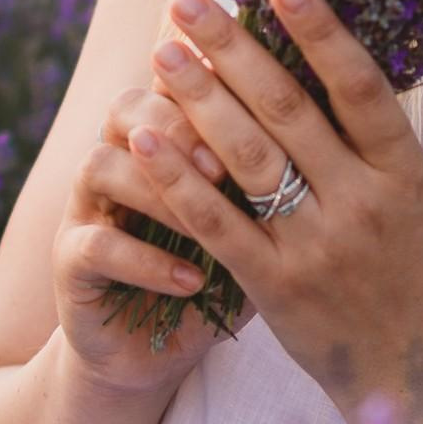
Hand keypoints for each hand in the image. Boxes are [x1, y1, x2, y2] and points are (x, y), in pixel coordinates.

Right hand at [53, 83, 257, 396]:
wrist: (153, 346)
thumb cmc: (224, 268)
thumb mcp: (262, 216)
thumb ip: (287, 169)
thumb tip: (351, 123)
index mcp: (163, 135)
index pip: (175, 79)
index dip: (208, 77)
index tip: (259, 97)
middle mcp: (118, 158)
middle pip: (129, 107)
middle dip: (180, 123)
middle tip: (230, 158)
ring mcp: (87, 207)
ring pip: (102, 165)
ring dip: (161, 189)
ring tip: (213, 216)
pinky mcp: (71, 262)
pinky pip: (96, 245)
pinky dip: (146, 260)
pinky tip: (191, 278)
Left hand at [136, 0, 422, 405]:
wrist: (414, 374)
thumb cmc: (409, 271)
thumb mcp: (412, 198)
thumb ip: (374, 136)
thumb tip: (332, 48)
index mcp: (404, 171)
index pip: (362, 87)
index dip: (323, 32)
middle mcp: (364, 202)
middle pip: (291, 110)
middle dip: (234, 50)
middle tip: (188, 4)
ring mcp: (320, 247)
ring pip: (248, 159)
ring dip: (198, 100)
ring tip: (161, 54)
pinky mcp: (277, 288)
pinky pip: (217, 224)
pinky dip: (178, 179)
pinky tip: (144, 141)